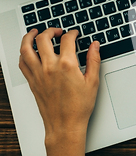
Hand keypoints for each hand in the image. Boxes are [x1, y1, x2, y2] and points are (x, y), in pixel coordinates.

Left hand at [18, 28, 100, 143]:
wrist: (65, 125)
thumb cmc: (79, 107)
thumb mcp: (93, 81)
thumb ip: (94, 60)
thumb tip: (95, 46)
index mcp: (66, 65)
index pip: (67, 40)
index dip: (72, 33)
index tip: (75, 34)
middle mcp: (49, 67)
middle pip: (44, 38)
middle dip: (51, 30)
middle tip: (57, 31)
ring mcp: (38, 74)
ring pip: (26, 48)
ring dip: (30, 37)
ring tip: (35, 33)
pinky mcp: (32, 81)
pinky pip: (22, 62)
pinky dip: (23, 53)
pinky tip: (28, 51)